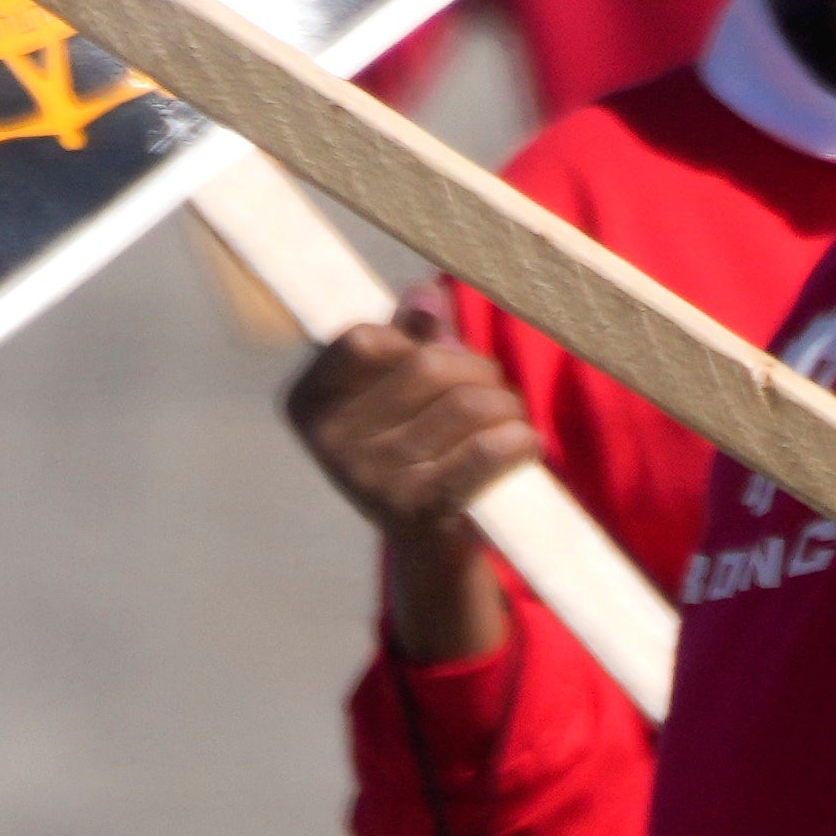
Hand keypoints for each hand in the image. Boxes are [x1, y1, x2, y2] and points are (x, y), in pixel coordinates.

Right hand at [286, 309, 540, 664]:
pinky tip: (526, 444)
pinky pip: (485, 452)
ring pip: (468, 403)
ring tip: (508, 419)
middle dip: (476, 369)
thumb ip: (410, 332)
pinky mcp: (416, 513)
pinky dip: (517, 440)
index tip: (431, 353)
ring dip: (505, 405)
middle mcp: (329, 446)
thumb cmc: (415, 440)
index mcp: (308, 405)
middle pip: (427, 365)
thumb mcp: (400, 384)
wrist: (429, 542)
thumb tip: (425, 294)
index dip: (410, 337)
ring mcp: (369, 482)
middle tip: (489, 389)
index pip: (362, 339)